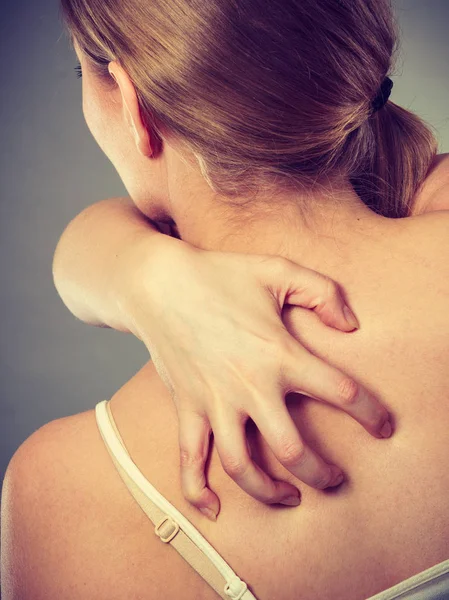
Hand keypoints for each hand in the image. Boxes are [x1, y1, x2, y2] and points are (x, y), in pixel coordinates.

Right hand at [121, 238, 390, 519]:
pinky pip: (189, 458)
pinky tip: (212, 508)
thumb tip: (350, 325)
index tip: (383, 427)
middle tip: (335, 479)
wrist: (159, 284)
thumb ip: (323, 292)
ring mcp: (214, 401)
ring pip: (241, 465)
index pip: (339, 392)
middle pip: (291, 450)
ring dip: (267, 492)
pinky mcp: (186, 407)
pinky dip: (197, 489)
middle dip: (320, 473)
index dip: (370, 413)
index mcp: (278, 353)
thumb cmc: (219, 274)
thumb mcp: (278, 270)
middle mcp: (249, 386)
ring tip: (288, 498)